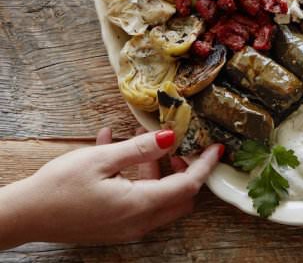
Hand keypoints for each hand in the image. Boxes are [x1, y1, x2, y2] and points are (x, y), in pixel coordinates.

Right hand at [0, 128, 221, 247]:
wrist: (24, 215)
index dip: (205, 166)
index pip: (187, 187)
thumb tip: (171, 136)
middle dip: (187, 172)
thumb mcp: (102, 159)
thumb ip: (140, 149)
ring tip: (139, 143)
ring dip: (159, 171)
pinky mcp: (115, 225)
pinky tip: (115, 149)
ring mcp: (126, 227)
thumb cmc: (60, 186)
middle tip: (180, 147)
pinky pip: (139, 201)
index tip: (217, 149)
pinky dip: (138, 178)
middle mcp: (138, 222)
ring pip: (160, 199)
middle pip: (180, 198)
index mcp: (139, 205)